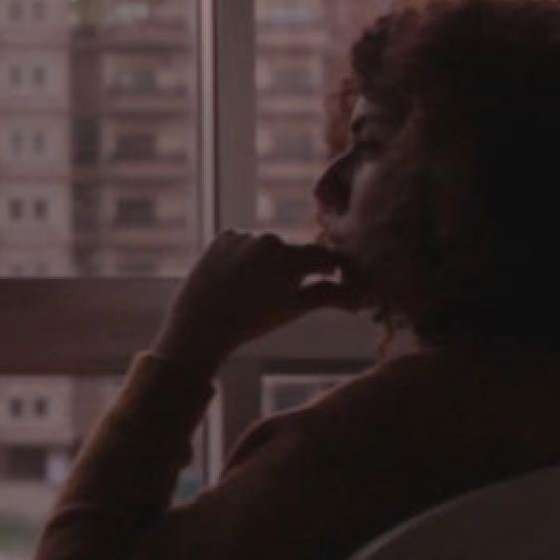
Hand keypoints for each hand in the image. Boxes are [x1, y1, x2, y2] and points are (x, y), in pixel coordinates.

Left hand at [151, 230, 364, 376]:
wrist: (201, 323)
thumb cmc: (252, 321)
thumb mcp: (293, 308)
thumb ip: (327, 296)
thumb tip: (358, 298)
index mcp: (292, 258)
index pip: (326, 257)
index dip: (337, 267)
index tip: (341, 276)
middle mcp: (270, 240)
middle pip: (294, 252)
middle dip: (297, 269)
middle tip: (285, 292)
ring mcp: (245, 235)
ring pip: (268, 248)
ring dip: (268, 262)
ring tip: (253, 289)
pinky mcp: (224, 235)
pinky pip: (244, 243)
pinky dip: (246, 256)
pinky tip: (236, 277)